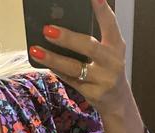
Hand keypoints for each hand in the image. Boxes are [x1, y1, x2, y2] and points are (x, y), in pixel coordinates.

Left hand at [30, 0, 129, 115]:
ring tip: (36, 50)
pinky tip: (44, 63)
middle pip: (88, 47)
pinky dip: (57, 71)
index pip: (110, 24)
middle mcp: (112, 62)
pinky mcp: (93, 93)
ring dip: (53, 59)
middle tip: (47, 30)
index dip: (102, 10)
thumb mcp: (109, 50)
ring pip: (74, 68)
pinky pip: (70, 80)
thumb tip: (62, 24)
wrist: (118, 101)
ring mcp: (103, 80)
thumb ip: (95, 37)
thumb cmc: (108, 69)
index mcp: (117, 45)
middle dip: (67, 38)